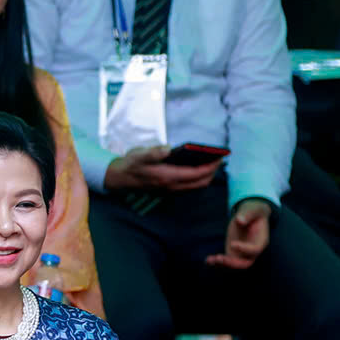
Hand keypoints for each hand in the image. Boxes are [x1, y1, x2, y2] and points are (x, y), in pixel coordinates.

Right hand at [102, 146, 221, 193]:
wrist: (119, 179)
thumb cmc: (131, 164)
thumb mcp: (140, 155)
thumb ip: (154, 152)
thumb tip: (168, 148)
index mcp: (168, 176)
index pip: (197, 174)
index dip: (211, 166)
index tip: (220, 157)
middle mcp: (171, 186)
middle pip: (200, 183)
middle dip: (212, 172)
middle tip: (219, 160)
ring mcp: (170, 190)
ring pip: (196, 187)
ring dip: (206, 177)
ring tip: (211, 164)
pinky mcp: (168, 191)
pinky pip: (189, 188)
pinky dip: (197, 180)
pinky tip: (197, 170)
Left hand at [207, 200, 271, 269]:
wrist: (249, 215)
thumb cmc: (254, 212)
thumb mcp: (253, 210)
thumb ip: (248, 215)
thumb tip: (239, 220)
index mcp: (260, 241)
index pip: (254, 250)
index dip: (244, 249)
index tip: (232, 244)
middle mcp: (252, 250)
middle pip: (245, 263)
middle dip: (232, 263)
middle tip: (219, 258)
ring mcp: (242, 253)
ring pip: (233, 264)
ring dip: (221, 264)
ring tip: (210, 260)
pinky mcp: (232, 252)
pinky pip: (226, 260)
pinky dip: (217, 262)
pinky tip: (207, 260)